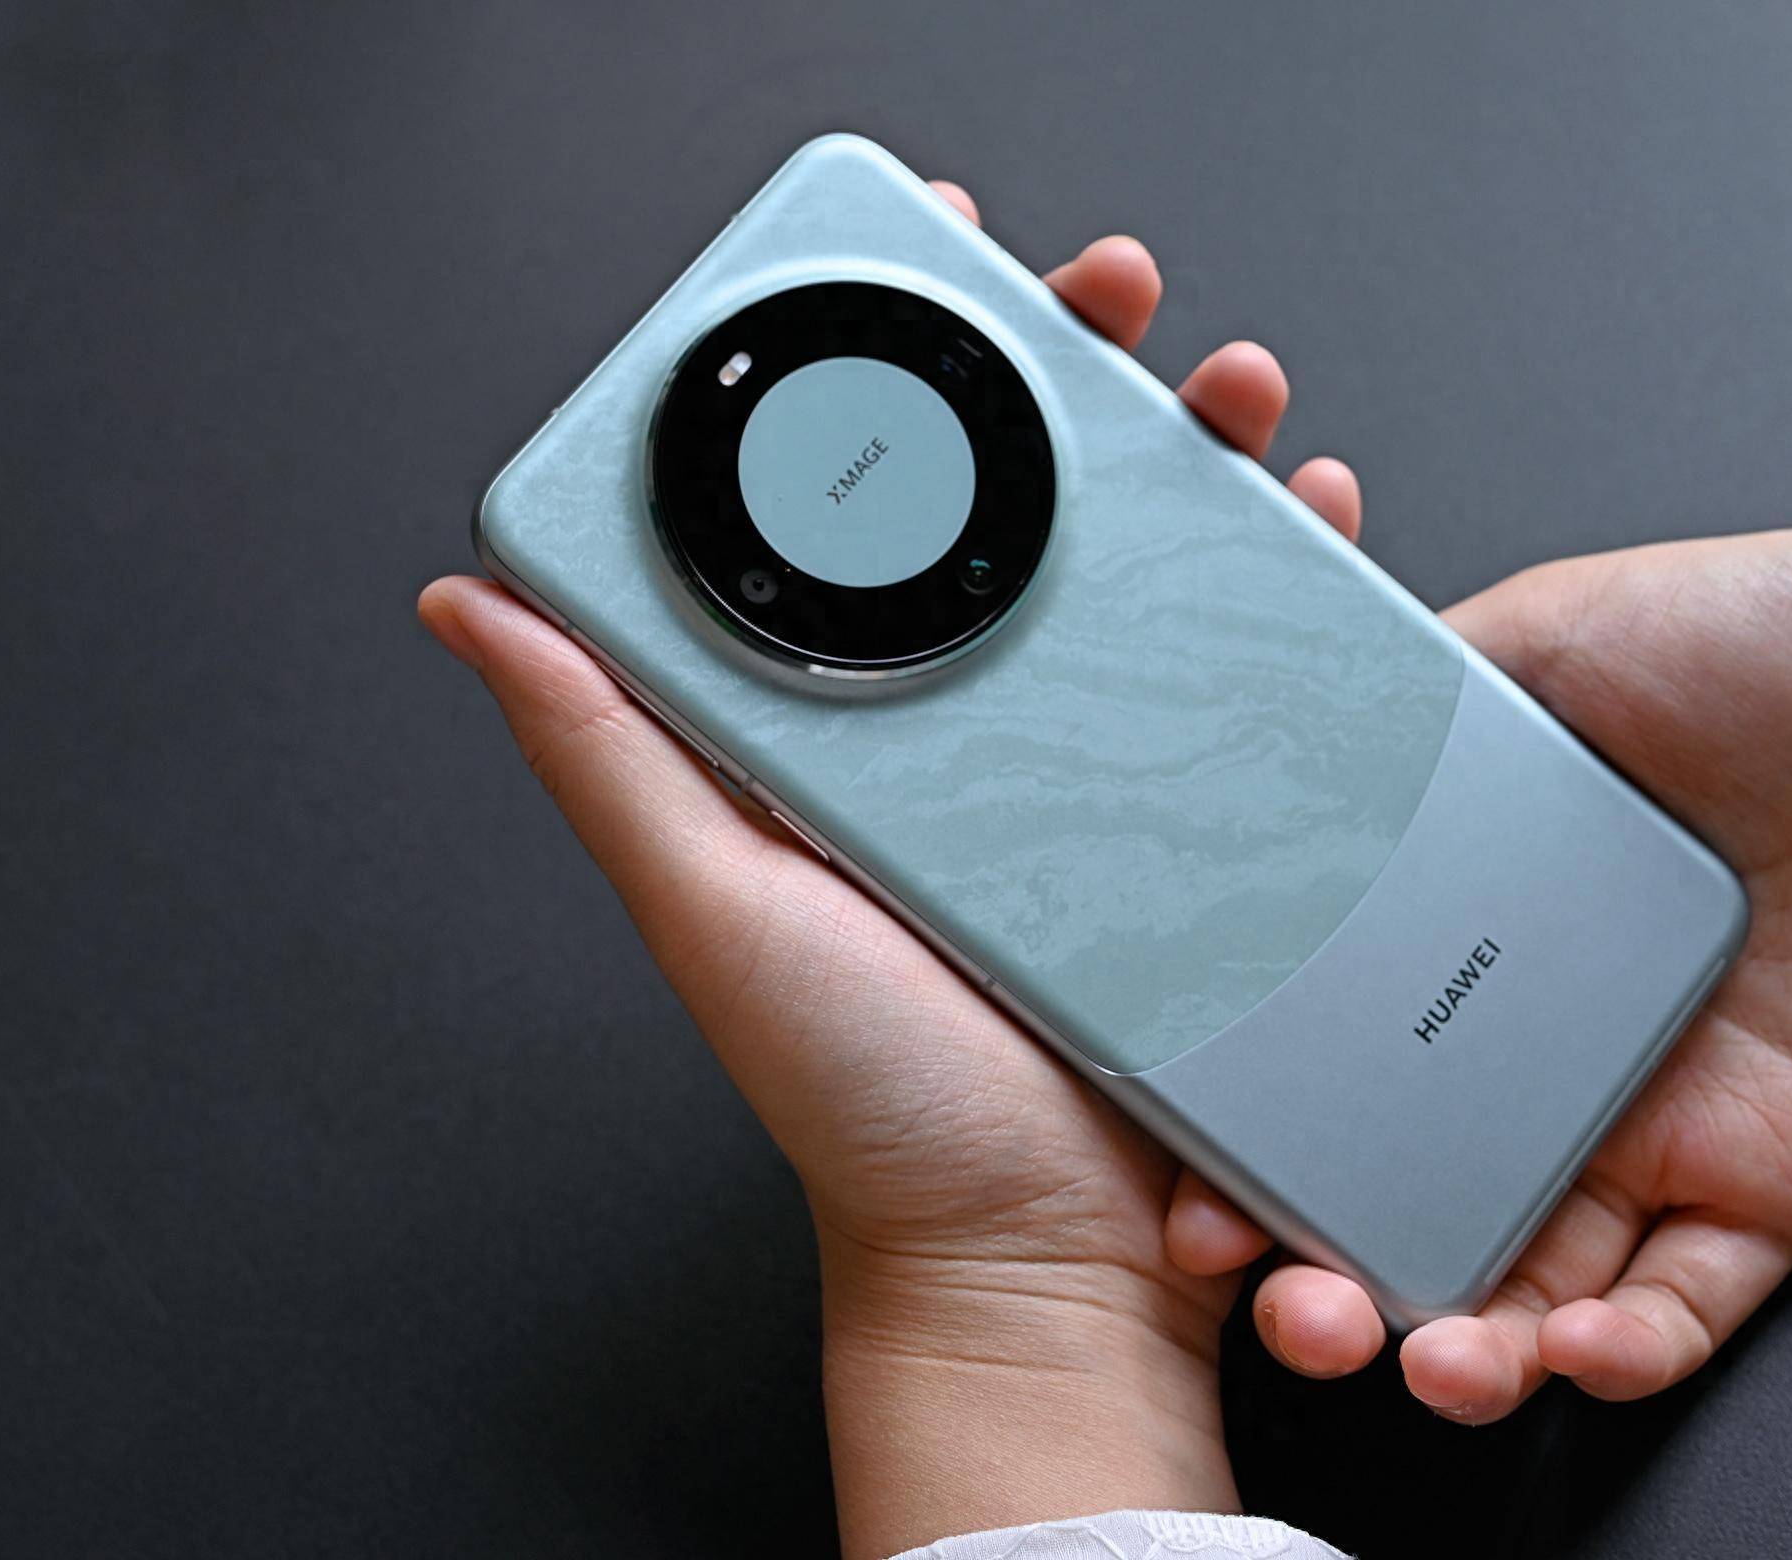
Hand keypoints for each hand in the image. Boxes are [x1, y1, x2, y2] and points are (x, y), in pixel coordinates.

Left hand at [420, 183, 1363, 1556]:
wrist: (1044, 1260)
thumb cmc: (873, 1110)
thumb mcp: (716, 908)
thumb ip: (610, 756)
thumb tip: (481, 606)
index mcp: (848, 727)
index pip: (862, 506)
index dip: (895, 374)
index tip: (922, 272)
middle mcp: (973, 725)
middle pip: (1023, 501)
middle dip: (1068, 368)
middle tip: (1095, 293)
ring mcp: (1100, 763)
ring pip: (1154, 558)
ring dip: (1194, 444)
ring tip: (1216, 384)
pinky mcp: (1215, 818)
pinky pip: (1259, 668)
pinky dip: (1292, 577)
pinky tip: (1310, 517)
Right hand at [1175, 371, 1791, 1423]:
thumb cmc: (1781, 634)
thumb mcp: (1543, 641)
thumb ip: (1401, 714)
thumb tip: (1265, 741)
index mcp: (1469, 939)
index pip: (1329, 1073)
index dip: (1250, 1149)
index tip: (1190, 1187)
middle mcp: (1546, 1052)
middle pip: (1410, 1211)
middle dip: (1335, 1288)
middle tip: (1295, 1304)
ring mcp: (1659, 1125)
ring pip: (1535, 1290)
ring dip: (1467, 1351)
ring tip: (1432, 1359)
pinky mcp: (1778, 1180)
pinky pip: (1689, 1306)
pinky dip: (1627, 1351)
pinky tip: (1580, 1347)